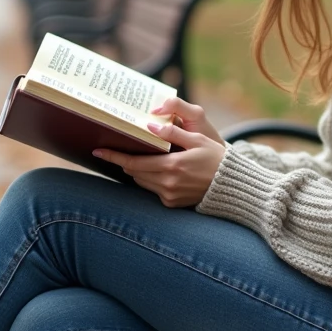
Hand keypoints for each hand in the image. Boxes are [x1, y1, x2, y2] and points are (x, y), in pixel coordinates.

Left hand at [92, 99, 227, 207]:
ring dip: (138, 170)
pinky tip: (157, 170)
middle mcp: (168, 184)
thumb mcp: (197, 139)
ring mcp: (170, 196)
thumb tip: (150, 127)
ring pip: (142, 182)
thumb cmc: (216, 158)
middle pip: (134, 172)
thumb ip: (173, 133)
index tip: (99, 151)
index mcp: (172, 166)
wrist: (232, 186)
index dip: (114, 156)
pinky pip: (154, 190)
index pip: (134, 162)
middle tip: (114, 150)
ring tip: (138, 158)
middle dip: (124, 161)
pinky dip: (151, 180)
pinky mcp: (173, 203)